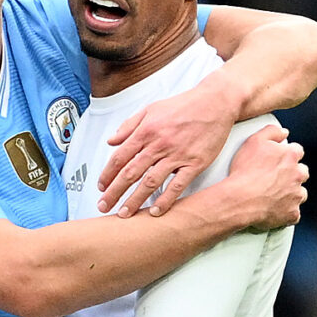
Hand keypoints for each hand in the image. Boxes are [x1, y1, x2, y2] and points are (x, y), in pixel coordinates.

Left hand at [99, 80, 237, 214]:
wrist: (215, 102)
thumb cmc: (184, 105)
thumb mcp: (151, 108)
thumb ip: (129, 125)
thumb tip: (112, 140)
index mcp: (146, 131)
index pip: (120, 157)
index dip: (108, 174)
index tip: (101, 187)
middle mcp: (159, 144)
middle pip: (131, 173)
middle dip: (114, 192)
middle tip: (104, 206)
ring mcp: (177, 155)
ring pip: (150, 182)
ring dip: (135, 200)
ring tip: (124, 214)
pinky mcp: (194, 163)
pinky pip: (177, 186)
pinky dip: (165, 200)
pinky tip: (156, 211)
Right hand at [214, 125, 307, 230]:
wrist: (239, 199)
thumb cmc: (244, 170)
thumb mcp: (254, 141)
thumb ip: (271, 132)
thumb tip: (284, 132)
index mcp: (290, 156)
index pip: (297, 152)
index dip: (288, 156)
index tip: (280, 161)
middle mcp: (298, 175)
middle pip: (302, 173)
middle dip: (293, 175)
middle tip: (277, 179)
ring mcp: (296, 196)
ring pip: (300, 194)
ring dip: (291, 194)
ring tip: (275, 197)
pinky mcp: (292, 214)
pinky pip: (294, 214)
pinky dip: (286, 213)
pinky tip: (275, 211)